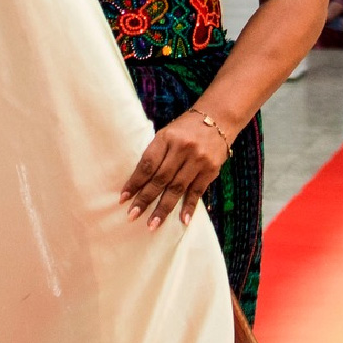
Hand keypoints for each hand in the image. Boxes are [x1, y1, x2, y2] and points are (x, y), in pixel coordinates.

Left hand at [120, 112, 232, 228]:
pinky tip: (182, 220)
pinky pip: (197, 191)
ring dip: (164, 208)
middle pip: (160, 178)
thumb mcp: (167, 134)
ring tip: (152, 224)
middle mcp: (182, 148)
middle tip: (132, 215)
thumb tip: (139, 183)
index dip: (135, 182)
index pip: (147, 164)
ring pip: (177, 188)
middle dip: (145, 199)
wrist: (218, 118)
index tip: (124, 198)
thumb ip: (156, 155)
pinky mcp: (210, 169)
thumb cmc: (186, 129)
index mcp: (166, 137)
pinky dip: (189, 207)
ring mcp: (198, 159)